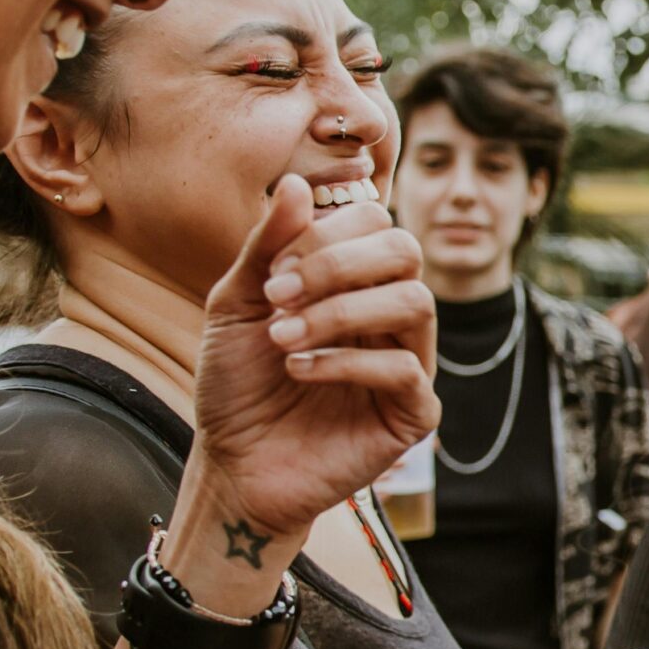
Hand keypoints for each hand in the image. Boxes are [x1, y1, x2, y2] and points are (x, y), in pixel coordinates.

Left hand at [179, 178, 436, 598]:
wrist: (233, 464)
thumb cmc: (237, 383)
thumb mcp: (236, 303)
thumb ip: (267, 246)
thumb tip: (296, 184)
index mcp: (356, 282)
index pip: (375, 222)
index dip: (324, 235)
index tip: (269, 275)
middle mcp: (389, 316)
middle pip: (406, 251)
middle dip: (338, 264)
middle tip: (279, 296)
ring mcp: (408, 363)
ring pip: (415, 303)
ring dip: (342, 311)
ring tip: (285, 337)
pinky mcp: (413, 414)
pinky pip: (406, 370)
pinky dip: (347, 363)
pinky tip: (300, 371)